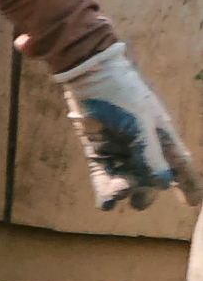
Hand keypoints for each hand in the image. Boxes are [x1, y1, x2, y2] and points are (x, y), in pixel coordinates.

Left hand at [61, 42, 189, 206]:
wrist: (89, 76)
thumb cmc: (122, 96)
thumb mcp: (139, 125)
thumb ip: (150, 155)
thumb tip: (164, 184)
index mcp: (163, 138)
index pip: (180, 166)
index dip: (188, 184)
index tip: (193, 204)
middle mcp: (144, 147)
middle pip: (150, 178)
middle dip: (146, 191)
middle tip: (138, 202)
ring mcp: (121, 150)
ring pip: (127, 179)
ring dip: (123, 190)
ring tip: (117, 196)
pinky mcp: (99, 151)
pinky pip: (105, 175)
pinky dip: (105, 190)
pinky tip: (106, 204)